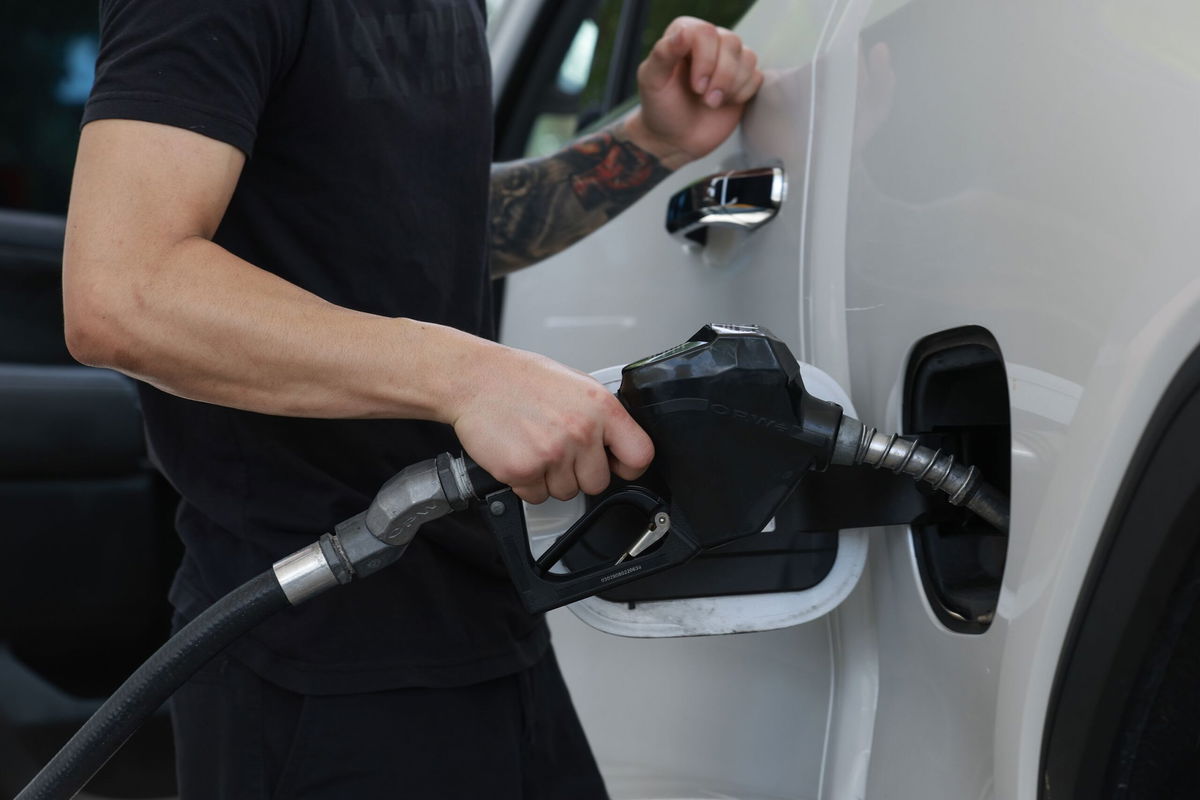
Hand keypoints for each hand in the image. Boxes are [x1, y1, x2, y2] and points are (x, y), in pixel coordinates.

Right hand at [449, 344, 653, 503]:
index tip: (617, 465)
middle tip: (559, 450)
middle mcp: (581, 431)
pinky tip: (519, 454)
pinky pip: (536, 496)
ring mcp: (552, 453)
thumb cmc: (521, 379)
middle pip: (598, 483)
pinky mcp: (523, 470)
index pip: (640, 455)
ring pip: (565, 492)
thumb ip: (600, 416)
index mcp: (600, 407)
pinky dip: (526, 483)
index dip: (628, 466)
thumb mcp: (576, 385)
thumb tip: (617, 444)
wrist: (475, 379)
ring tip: (535, 447)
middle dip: (580, 474)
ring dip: (550, 479)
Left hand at [627, 17, 763, 168]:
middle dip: (721, 77)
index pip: (706, 32)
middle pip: (731, 43)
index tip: (695, 87)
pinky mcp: (743, 78)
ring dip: (731, 87)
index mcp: (685, 34)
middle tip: (704, 100)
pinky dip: (742, 94)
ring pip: (748, 58)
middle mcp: (710, 41)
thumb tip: (684, 32)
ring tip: (712, 103)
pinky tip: (725, 103)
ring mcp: (728, 59)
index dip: (705, 60)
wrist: (676, 138)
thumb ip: (663, 54)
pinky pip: (756, 76)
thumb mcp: (652, 81)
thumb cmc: (660, 108)